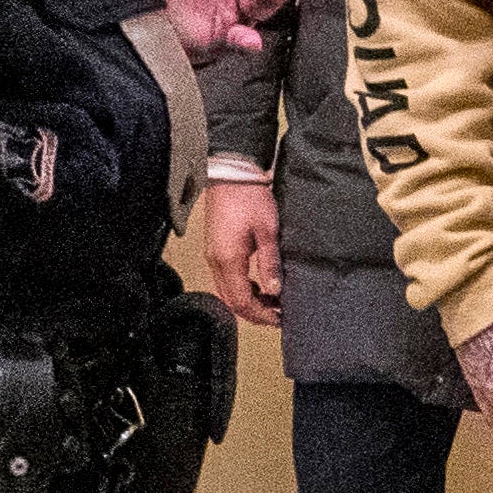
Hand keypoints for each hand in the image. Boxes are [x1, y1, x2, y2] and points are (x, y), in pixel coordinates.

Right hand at [201, 181, 281, 326]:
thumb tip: (274, 290)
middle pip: (232, 300)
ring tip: (271, 301)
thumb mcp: (267, 230)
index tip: (279, 319)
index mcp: (228, 260)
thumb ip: (270, 262)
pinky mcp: (215, 248)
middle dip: (254, 312)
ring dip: (247, 300)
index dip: (260, 314)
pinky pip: (225, 278)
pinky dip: (241, 287)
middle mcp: (216, 262)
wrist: (232, 173)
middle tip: (277, 315)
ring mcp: (213, 255)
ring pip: (227, 291)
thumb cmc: (250, 198)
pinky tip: (258, 283)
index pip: (242, 301)